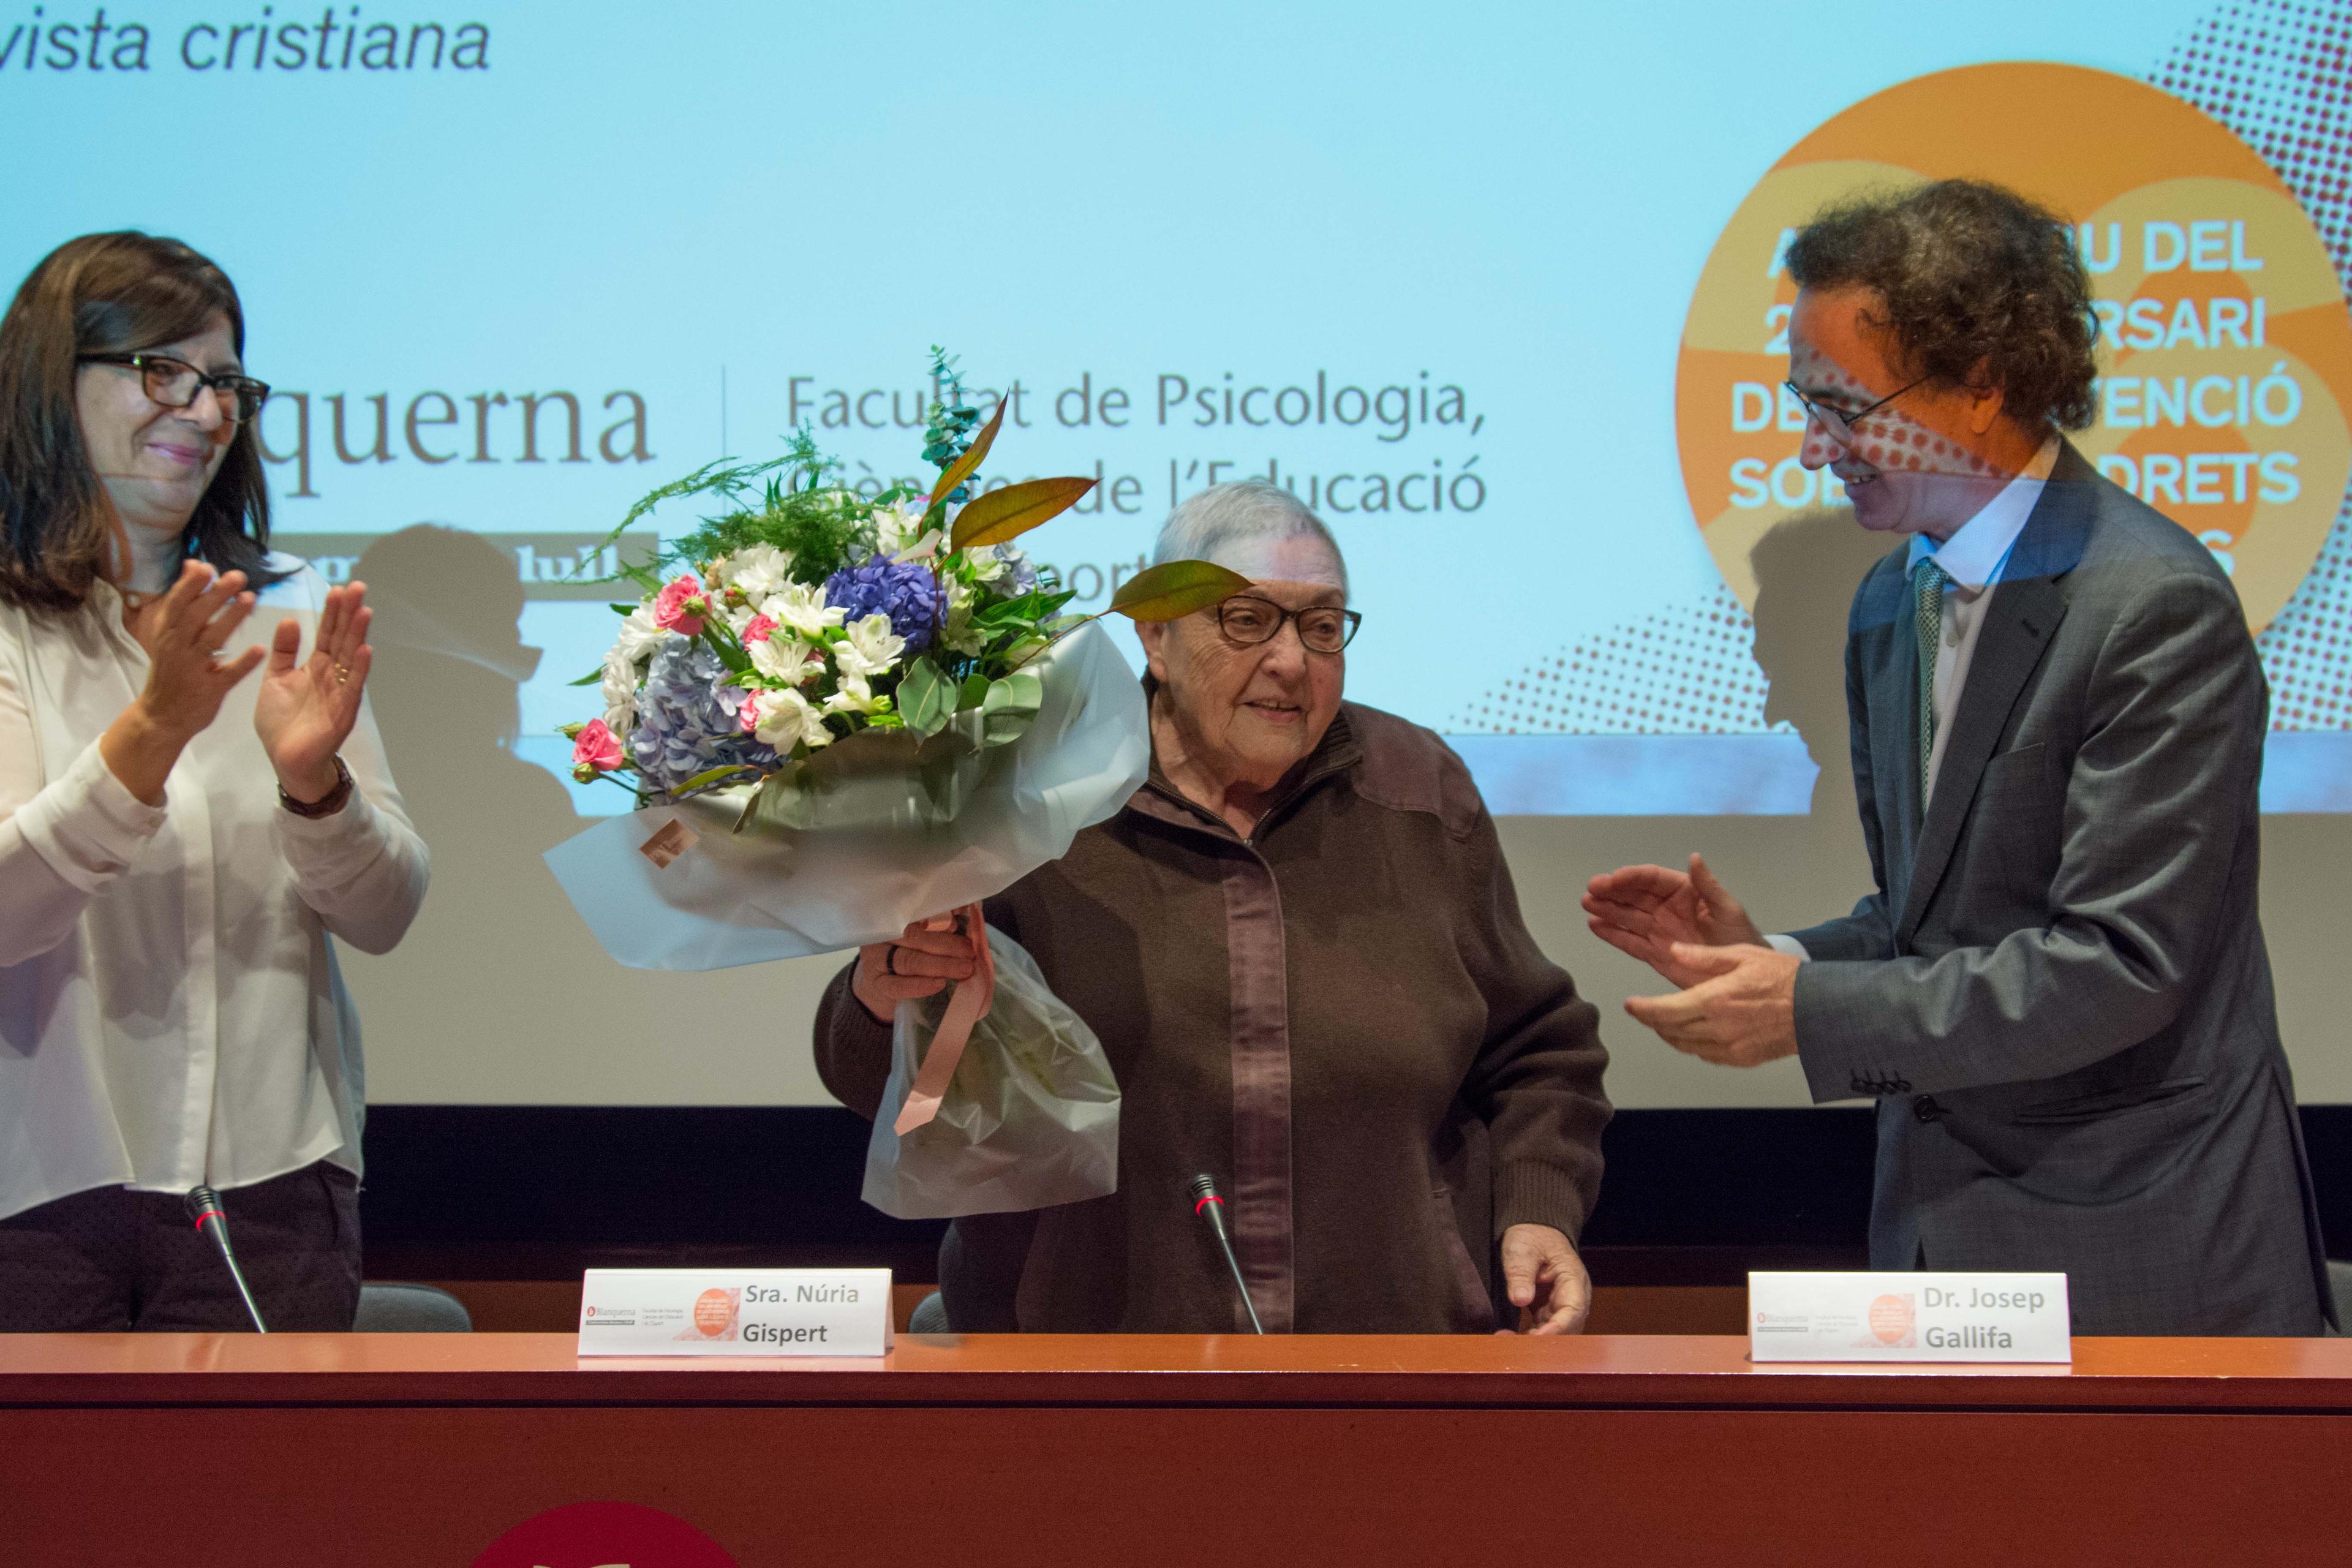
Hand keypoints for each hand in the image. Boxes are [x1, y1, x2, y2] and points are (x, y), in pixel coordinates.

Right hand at [101, 563, 265, 805]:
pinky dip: (243, 663)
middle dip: (215, 596)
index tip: (208, 567)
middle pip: (195, 617)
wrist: (162, 716)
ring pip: (211, 641)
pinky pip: (228, 674)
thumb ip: (183, 599)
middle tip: (238, 577)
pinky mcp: (209, 689)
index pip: (176, 603)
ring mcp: (192, 669)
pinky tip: (261, 650)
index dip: (191, 585)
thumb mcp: (168, 633)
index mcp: (166, 632)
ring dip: (230, 619)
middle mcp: (177, 648)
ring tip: (250, 600)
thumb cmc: (171, 668)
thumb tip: (194, 563)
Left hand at [254, 581, 371, 802]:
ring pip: (351, 658)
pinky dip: (360, 669)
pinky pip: (352, 687)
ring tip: (364, 610)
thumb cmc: (281, 724)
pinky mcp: (342, 712)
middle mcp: (332, 676)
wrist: (286, 760)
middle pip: (343, 639)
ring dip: (358, 634)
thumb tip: (291, 620)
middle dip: (349, 614)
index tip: (338, 588)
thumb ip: (283, 652)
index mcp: (315, 667)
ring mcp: (340, 693)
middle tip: (358, 587)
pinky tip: (365, 650)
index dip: (332, 612)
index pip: (327, 633)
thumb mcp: (274, 680)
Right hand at [851, 915, 976, 1023]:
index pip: (915, 914)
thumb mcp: (915, 939)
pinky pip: (898, 986)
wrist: (875, 988)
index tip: (959, 917)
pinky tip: (939, 984)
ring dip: (940, 965)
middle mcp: (880, 937)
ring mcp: (875, 961)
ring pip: (909, 961)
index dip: (939, 915)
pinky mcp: (877, 985)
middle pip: (914, 938)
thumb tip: (958, 920)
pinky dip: (920, 985)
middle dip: (946, 944)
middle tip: (969, 952)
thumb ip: (934, 928)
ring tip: (965, 969)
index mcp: (891, 920)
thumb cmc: (903, 956)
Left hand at [1497, 1223, 1589, 1334]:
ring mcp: (1560, 1306)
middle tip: (1515, 1345)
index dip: (1557, 1328)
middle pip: (1567, 1329)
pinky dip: (1529, 1337)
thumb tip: (1520, 1300)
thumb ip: (1521, 1273)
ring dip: (1535, 1342)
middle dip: (1544, 1341)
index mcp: (1573, 1280)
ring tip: (1507, 1342)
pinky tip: (1510, 1339)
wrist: (1535, 1232)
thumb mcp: (1523, 1249)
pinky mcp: (1547, 1311)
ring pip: (1556, 1334)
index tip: (1536, 1338)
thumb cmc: (1533, 1237)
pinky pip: (1543, 1330)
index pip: (1572, 1311)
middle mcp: (1572, 1297)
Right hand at [1583, 853, 1764, 987]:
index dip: (1633, 878)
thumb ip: (1709, 886)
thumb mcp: (1728, 909)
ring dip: (1607, 909)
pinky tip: (1595, 925)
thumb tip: (1694, 857)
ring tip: (1587, 904)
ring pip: (1627, 917)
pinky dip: (1612, 934)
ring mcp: (1658, 931)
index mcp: (1684, 892)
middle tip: (1591, 890)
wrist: (1741, 977)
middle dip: (1612, 891)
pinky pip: (1629, 941)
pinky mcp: (1653, 953)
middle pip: (1634, 896)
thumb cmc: (1740, 939)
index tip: (1614, 878)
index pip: (1653, 880)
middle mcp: (1666, 908)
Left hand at [1623, 942, 1800, 1067]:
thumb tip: (1673, 951)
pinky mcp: (1742, 1059)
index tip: (1630, 1005)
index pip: (1664, 1010)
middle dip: (1653, 1020)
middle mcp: (1717, 1028)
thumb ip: (1702, 957)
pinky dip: (1694, 1044)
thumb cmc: (1785, 978)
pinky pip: (1707, 1054)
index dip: (1643, 1010)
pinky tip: (1694, 1033)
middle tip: (1644, 1011)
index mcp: (1714, 1000)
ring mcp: (1730, 1047)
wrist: (1820, 1009)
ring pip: (1686, 1045)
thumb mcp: (1742, 955)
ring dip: (1670, 1034)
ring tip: (1664, 1021)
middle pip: (1670, 1030)